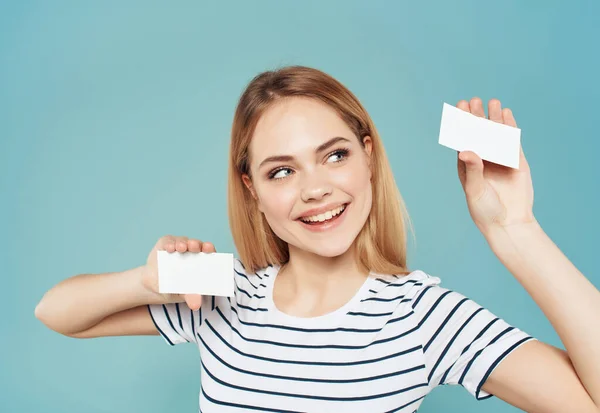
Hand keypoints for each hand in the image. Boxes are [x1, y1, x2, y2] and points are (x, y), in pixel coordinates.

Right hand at [141, 235, 215, 310]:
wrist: (153, 285)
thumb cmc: (174, 287)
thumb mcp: (182, 293)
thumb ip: (190, 296)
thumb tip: (195, 305)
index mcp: (201, 262)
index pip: (210, 253)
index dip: (210, 250)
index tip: (209, 249)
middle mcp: (192, 251)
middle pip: (198, 245)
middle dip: (197, 245)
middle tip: (195, 247)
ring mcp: (179, 246)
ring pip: (184, 241)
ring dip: (183, 243)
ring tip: (181, 248)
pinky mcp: (167, 244)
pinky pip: (169, 241)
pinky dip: (170, 244)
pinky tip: (169, 248)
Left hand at [456, 98, 535, 237]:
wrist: (509, 222)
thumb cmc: (485, 210)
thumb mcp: (475, 189)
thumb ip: (473, 170)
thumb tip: (464, 150)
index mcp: (467, 165)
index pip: (462, 140)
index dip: (460, 124)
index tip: (459, 107)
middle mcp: (482, 159)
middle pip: (478, 133)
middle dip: (475, 117)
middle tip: (474, 100)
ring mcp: (499, 159)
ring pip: (495, 134)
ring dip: (493, 118)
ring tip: (492, 101)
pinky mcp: (516, 161)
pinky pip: (511, 140)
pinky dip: (509, 127)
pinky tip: (506, 113)